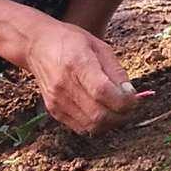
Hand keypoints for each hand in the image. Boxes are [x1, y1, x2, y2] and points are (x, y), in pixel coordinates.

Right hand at [21, 19, 139, 134]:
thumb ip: (116, 71)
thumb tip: (130, 94)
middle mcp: (64, 85)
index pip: (103, 92)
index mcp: (77, 63)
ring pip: (92, 126)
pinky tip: (101, 110)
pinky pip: (81, 127)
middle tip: (129, 106)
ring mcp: (57, 100)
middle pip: (98, 115)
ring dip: (110, 122)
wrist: (37, 46)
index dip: (124, 101)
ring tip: (117, 109)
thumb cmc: (71, 42)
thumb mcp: (99, 46)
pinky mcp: (54, 110)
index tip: (133, 98)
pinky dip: (96, 124)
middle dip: (121, 115)